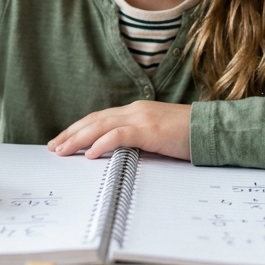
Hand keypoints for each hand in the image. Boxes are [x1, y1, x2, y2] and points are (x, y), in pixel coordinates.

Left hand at [48, 100, 190, 160]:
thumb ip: (138, 140)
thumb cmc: (188, 136)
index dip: (79, 128)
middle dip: (71, 133)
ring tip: (63, 150)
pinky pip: (119, 136)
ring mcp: (141, 118)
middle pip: (94, 120)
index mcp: (136, 111)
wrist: (211, 129)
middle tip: (54, 147)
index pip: (100, 118)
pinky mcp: (149, 130)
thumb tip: (117, 154)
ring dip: (78, 139)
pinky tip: (90, 154)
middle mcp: (134, 111)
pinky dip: (102, 144)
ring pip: (100, 126)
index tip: (63, 140)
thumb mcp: (157, 136)